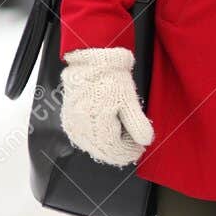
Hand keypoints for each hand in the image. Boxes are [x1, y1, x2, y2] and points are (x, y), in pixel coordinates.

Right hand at [61, 46, 154, 165]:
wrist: (92, 64)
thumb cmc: (111, 79)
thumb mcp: (129, 100)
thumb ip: (137, 123)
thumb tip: (146, 141)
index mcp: (96, 123)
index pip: (114, 149)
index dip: (129, 151)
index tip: (140, 148)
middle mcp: (81, 127)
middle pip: (103, 151)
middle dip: (121, 152)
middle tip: (135, 148)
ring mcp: (73, 125)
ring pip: (93, 148)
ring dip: (110, 149)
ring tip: (124, 143)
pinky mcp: (69, 121)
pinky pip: (84, 140)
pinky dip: (98, 143)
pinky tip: (108, 139)